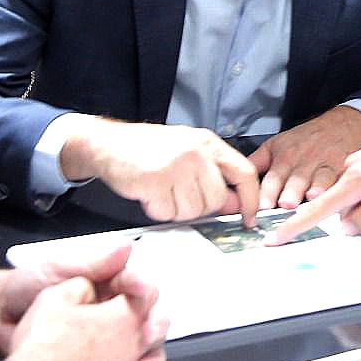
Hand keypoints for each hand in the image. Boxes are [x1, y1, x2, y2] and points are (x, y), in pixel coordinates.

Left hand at [0, 274, 167, 360]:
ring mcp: (105, 334)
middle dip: (151, 318)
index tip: (138, 291)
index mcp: (105, 282)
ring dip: (148, 344)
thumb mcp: (55, 269)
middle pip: (146, 312)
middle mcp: (110, 307)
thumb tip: (124, 248)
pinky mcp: (99, 356)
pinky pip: (125, 360)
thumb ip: (92, 262)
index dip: (141, 286)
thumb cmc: (22, 290)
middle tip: (145, 327)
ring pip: (142, 339)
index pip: (135, 282)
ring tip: (142, 348)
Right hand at [60, 117, 258, 224]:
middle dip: (200, 207)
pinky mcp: (154, 181)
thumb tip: (235, 204)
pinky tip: (150, 194)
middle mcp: (196, 152)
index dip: (251, 199)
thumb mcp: (189, 153)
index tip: (249, 217)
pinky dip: (158, 210)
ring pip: (192, 210)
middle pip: (216, 199)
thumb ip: (214, 174)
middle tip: (180, 196)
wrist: (109, 144)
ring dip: (177, 210)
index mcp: (209, 143)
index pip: (244, 173)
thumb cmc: (150, 149)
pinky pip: (167, 213)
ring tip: (164, 192)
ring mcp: (176, 166)